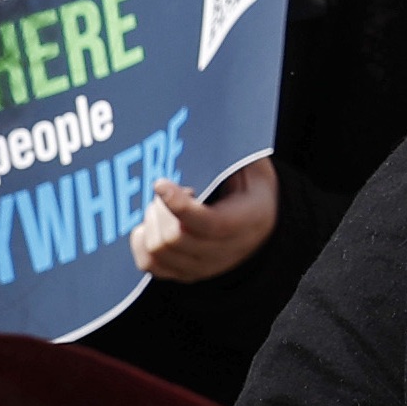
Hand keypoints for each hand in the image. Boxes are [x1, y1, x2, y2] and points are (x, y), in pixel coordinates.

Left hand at [132, 154, 279, 284]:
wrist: (263, 222)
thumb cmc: (251, 185)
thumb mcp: (251, 164)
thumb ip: (231, 153)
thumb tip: (203, 131)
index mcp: (247, 221)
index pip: (207, 224)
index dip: (178, 205)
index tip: (160, 182)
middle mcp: (226, 253)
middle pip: (174, 238)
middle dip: (161, 207)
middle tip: (168, 189)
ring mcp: (204, 268)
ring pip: (158, 251)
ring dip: (152, 222)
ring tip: (164, 205)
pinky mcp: (185, 274)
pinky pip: (149, 265)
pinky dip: (143, 241)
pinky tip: (153, 222)